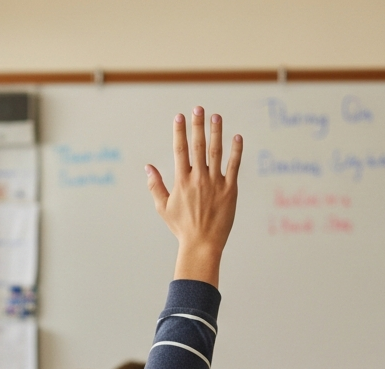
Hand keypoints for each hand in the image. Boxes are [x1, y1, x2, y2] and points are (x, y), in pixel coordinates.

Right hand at [146, 107, 241, 286]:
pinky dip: (236, 151)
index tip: (179, 116)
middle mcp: (198, 179)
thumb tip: (148, 167)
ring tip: (216, 116)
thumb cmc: (181, 227)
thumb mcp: (163, 207)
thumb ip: (155, 185)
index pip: (180, 150)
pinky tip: (237, 137)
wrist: (202, 244)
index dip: (179, 132)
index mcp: (181, 182)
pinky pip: (234, 166)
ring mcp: (215, 183)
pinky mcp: (230, 190)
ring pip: (216, 152)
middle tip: (198, 108)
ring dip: (216, 132)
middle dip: (197, 125)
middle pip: (198, 146)